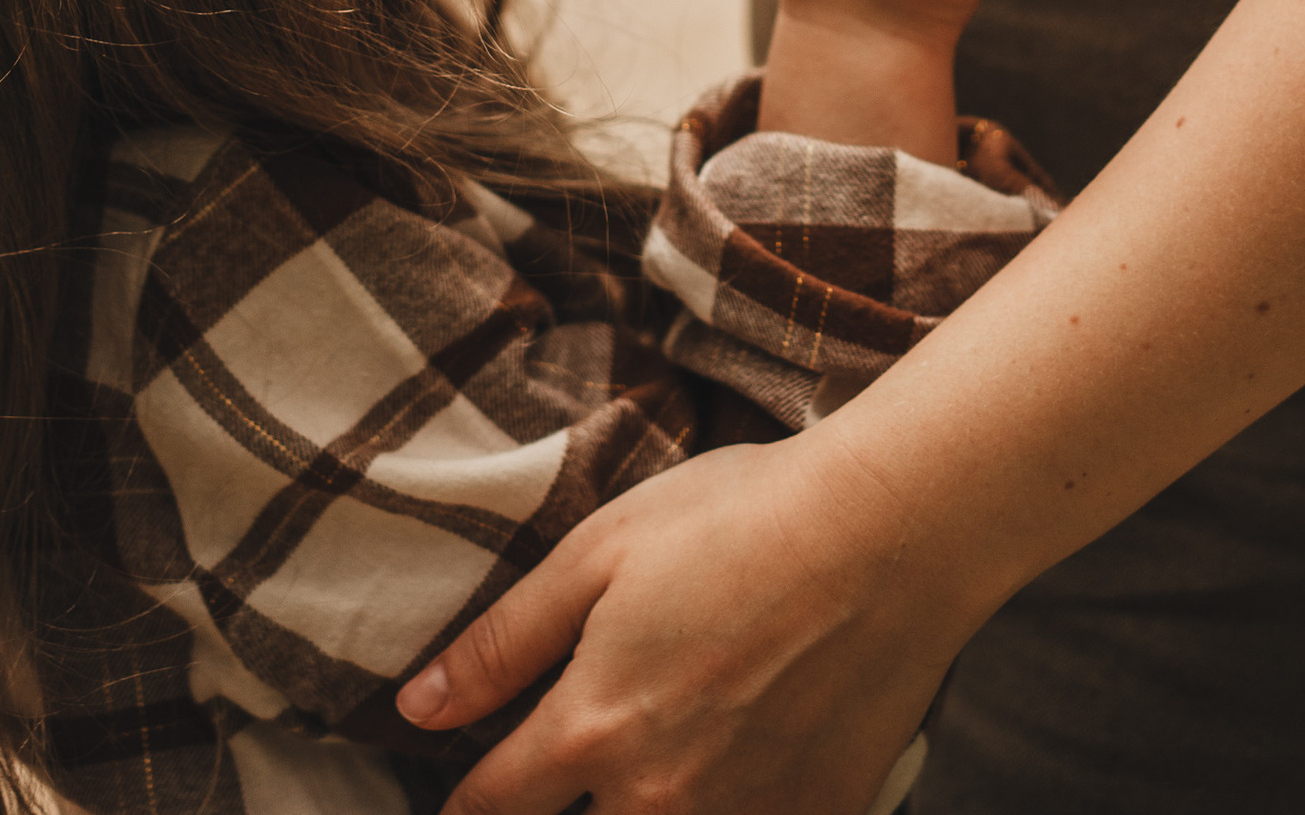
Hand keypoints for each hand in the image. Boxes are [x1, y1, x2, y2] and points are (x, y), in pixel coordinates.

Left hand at [399, 433, 966, 814]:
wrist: (888, 535)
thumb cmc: (739, 520)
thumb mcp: (601, 551)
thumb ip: (504, 641)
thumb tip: (416, 705)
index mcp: (593, 731)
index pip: (492, 808)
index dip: (464, 806)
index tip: (462, 799)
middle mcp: (658, 801)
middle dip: (558, 813)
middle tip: (565, 775)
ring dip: (636, 814)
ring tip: (645, 773)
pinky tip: (727, 777)